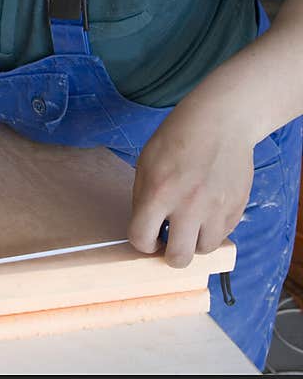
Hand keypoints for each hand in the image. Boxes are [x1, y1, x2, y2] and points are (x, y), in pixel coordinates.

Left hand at [128, 105, 254, 267]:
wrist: (221, 122)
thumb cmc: (177, 140)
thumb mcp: (146, 164)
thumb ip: (144, 199)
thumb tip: (147, 228)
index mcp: (158, 193)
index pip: (141, 239)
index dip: (141, 243)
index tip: (147, 237)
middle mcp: (188, 206)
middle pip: (178, 257)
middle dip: (169, 255)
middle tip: (168, 243)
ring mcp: (216, 208)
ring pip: (204, 250)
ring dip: (194, 243)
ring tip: (189, 227)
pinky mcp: (236, 207)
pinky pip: (222, 234)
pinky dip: (212, 230)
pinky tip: (205, 213)